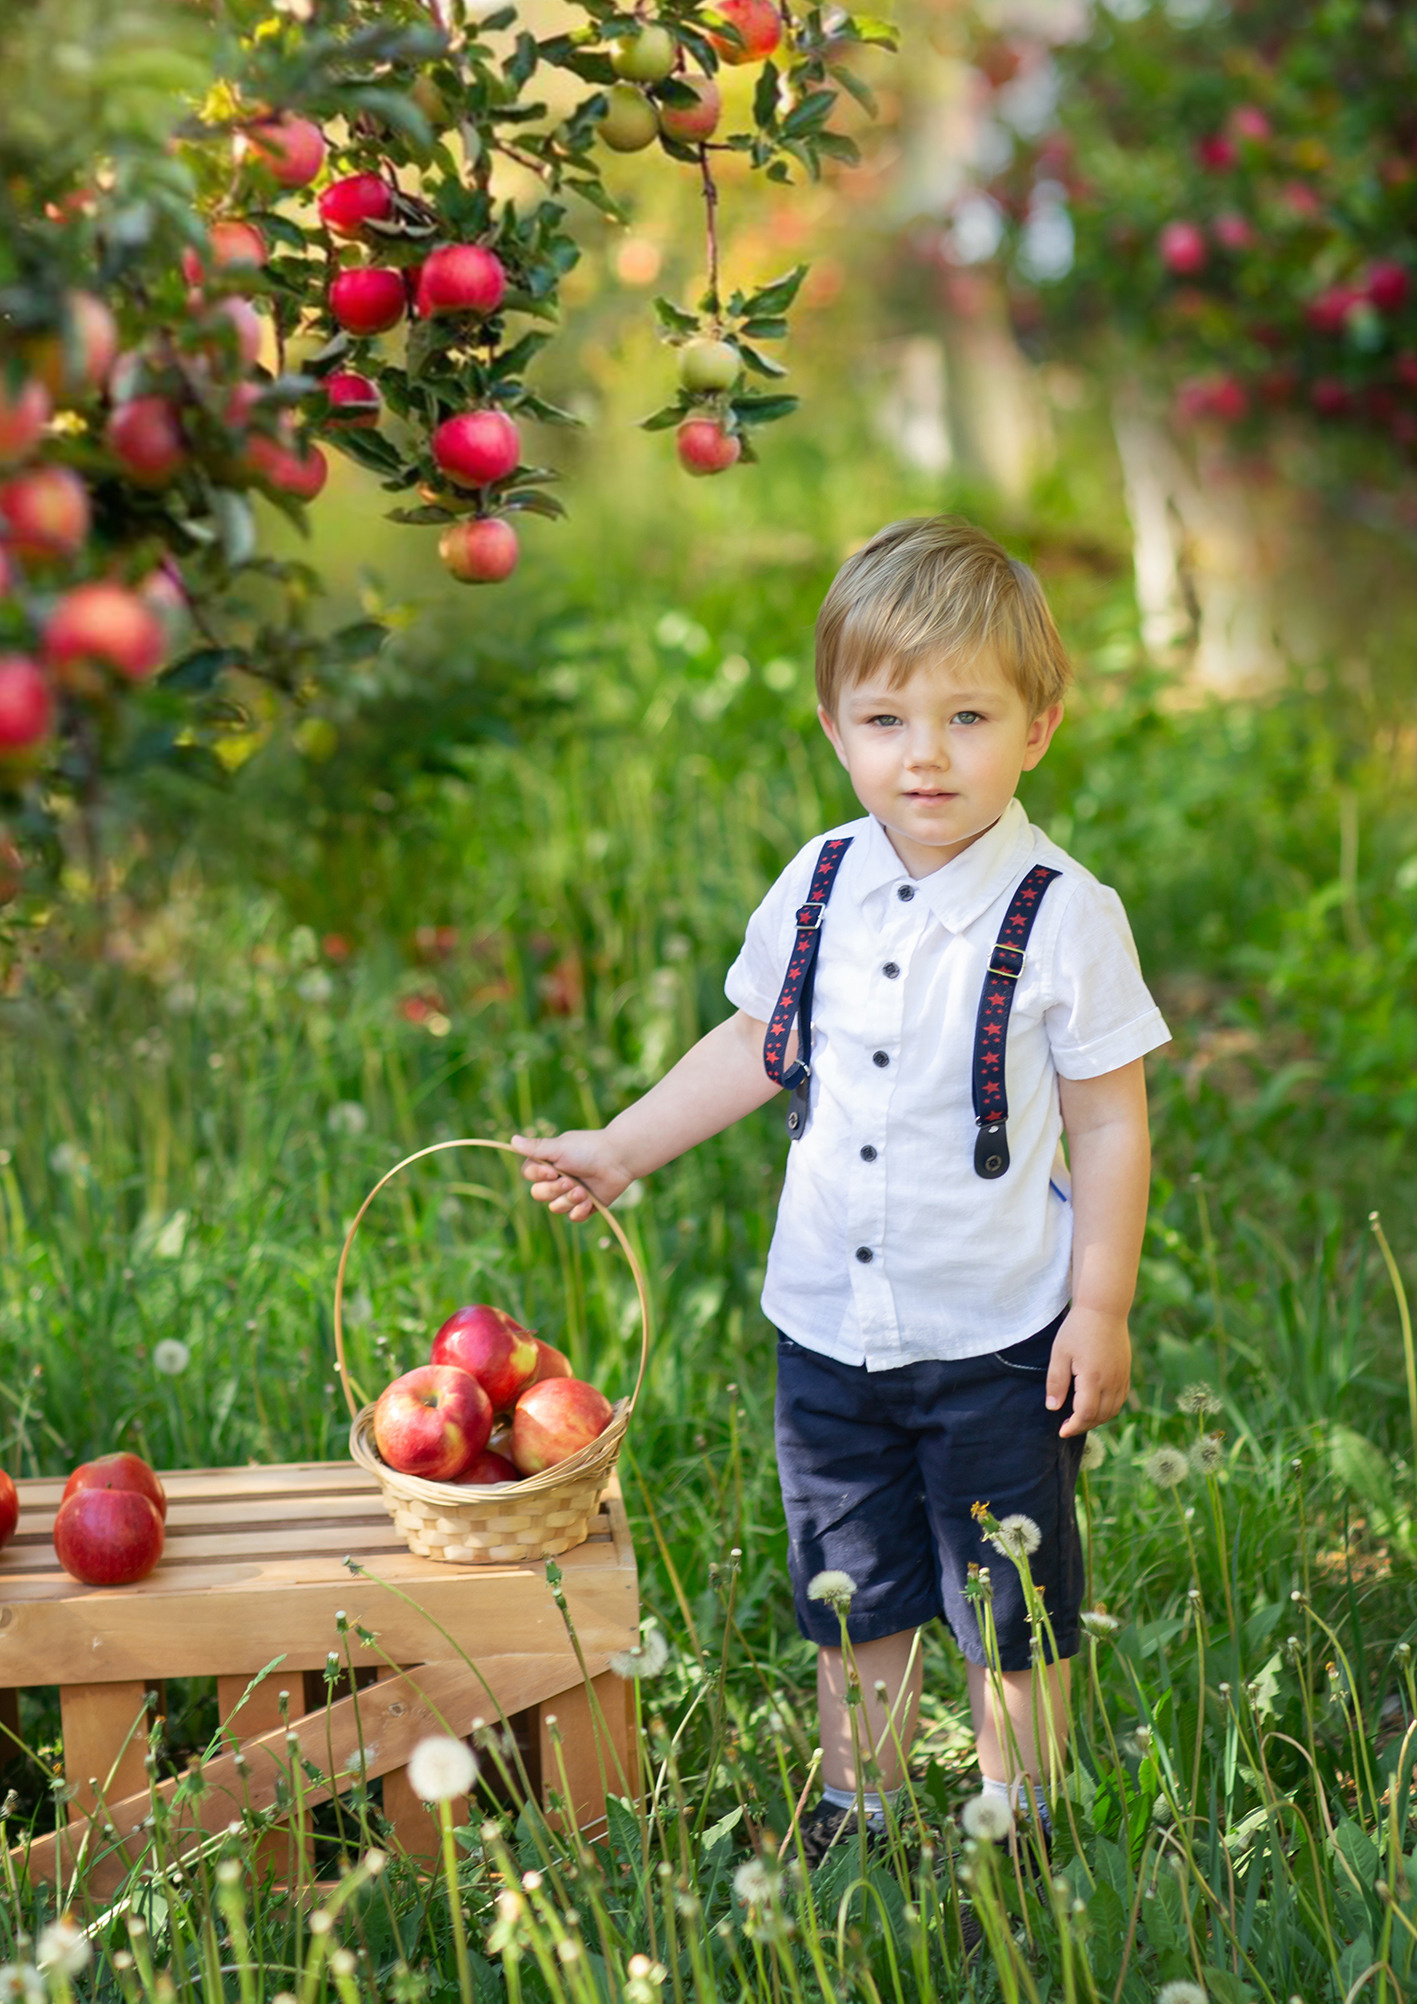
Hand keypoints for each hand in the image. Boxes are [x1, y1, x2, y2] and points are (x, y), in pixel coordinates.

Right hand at [508, 1130, 635, 1223]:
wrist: (618, 1159)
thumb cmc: (588, 1149)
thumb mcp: (559, 1147)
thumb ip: (536, 1148)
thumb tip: (512, 1140)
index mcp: (548, 1163)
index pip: (528, 1175)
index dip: (538, 1176)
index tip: (553, 1170)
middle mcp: (556, 1179)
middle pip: (538, 1194)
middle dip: (554, 1190)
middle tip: (570, 1181)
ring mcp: (570, 1193)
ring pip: (555, 1207)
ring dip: (569, 1200)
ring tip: (584, 1191)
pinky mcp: (584, 1206)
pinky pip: (573, 1217)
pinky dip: (580, 1210)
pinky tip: (590, 1201)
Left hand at [1045, 1307, 1130, 1438]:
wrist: (1104, 1309)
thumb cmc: (1078, 1329)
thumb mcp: (1060, 1353)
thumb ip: (1056, 1382)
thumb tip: (1053, 1408)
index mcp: (1093, 1377)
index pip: (1086, 1414)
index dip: (1073, 1427)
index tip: (1061, 1431)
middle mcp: (1111, 1381)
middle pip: (1100, 1416)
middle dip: (1083, 1426)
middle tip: (1067, 1425)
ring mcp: (1121, 1378)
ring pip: (1113, 1411)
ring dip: (1096, 1420)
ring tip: (1079, 1417)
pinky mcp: (1125, 1373)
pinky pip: (1120, 1400)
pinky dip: (1108, 1409)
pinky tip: (1096, 1406)